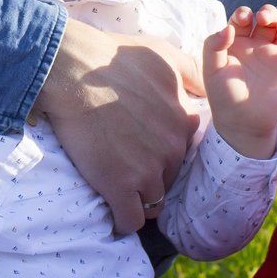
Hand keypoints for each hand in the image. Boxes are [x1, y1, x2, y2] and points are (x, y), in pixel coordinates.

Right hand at [35, 20, 204, 234]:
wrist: (73, 69)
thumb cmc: (113, 57)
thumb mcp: (164, 54)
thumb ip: (191, 72)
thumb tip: (204, 88)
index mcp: (184, 121)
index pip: (183, 152)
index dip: (165, 154)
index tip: (145, 151)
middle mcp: (172, 149)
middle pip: (169, 178)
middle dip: (152, 176)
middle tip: (127, 168)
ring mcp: (148, 170)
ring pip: (154, 202)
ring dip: (139, 200)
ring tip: (120, 192)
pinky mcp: (120, 186)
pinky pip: (130, 221)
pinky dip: (122, 222)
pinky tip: (113, 215)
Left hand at [203, 5, 276, 157]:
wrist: (241, 122)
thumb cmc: (223, 95)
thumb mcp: (211, 70)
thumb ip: (213, 46)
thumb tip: (228, 28)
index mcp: (239, 42)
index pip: (244, 19)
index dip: (244, 13)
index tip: (244, 18)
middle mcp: (260, 45)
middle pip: (269, 20)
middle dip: (269, 13)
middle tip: (265, 18)